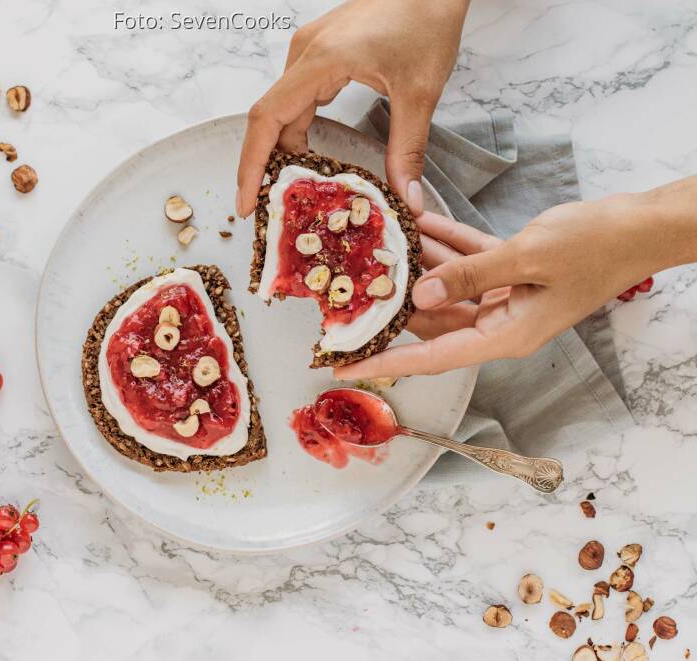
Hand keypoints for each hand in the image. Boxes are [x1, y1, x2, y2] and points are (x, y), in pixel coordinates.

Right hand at [236, 0, 469, 217]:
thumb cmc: (426, 19)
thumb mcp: (419, 92)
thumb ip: (407, 149)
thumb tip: (406, 200)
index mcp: (320, 60)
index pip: (266, 118)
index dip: (251, 165)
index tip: (248, 202)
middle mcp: (304, 53)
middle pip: (269, 118)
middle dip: (264, 166)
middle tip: (269, 209)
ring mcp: (309, 50)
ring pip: (284, 110)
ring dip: (284, 150)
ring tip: (292, 191)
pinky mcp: (321, 52)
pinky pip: (298, 98)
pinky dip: (298, 130)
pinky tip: (309, 157)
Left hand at [334, 193, 676, 379]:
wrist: (641, 224)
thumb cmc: (596, 246)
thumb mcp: (527, 257)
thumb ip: (470, 274)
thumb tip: (418, 291)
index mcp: (506, 335)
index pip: (432, 357)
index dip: (386, 362)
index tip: (345, 365)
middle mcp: (500, 322)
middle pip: (431, 320)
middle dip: (392, 304)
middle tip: (346, 289)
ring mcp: (505, 296)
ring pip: (445, 285)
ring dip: (416, 264)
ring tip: (373, 246)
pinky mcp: (511, 269)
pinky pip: (466, 259)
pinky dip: (444, 242)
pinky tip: (415, 221)